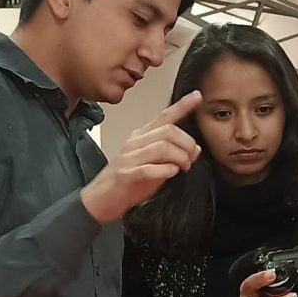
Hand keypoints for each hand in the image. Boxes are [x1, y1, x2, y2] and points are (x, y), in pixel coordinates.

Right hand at [81, 91, 202, 223]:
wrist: (100, 200)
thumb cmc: (128, 182)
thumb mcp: (154, 164)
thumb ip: (172, 155)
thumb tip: (195, 149)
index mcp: (141, 137)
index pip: (164, 116)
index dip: (182, 106)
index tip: (197, 96)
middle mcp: (135, 143)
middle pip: (168, 131)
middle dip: (187, 143)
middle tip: (191, 158)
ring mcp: (129, 158)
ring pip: (161, 147)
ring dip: (180, 157)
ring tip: (183, 167)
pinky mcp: (125, 175)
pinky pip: (147, 168)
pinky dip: (164, 170)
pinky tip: (172, 172)